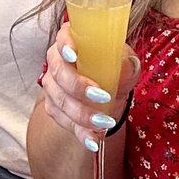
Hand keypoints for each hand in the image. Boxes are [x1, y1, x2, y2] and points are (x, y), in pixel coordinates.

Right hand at [39, 17, 137, 153]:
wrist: (108, 94)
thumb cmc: (114, 70)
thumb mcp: (125, 64)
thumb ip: (127, 64)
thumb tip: (127, 66)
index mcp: (72, 41)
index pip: (62, 38)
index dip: (65, 45)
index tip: (74, 56)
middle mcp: (57, 61)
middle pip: (59, 73)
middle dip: (79, 87)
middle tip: (103, 97)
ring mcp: (52, 85)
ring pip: (59, 100)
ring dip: (82, 114)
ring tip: (105, 122)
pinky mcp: (54, 108)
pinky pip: (63, 121)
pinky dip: (80, 132)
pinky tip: (93, 140)